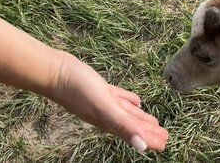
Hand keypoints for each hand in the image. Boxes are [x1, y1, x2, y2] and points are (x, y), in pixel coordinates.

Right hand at [48, 52, 167, 151]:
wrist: (55, 72)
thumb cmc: (79, 90)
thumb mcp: (105, 107)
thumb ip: (123, 126)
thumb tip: (142, 147)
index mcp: (111, 121)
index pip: (135, 133)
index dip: (150, 139)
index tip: (164, 144)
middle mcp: (108, 114)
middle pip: (133, 125)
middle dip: (148, 131)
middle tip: (163, 135)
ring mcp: (104, 102)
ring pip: (127, 113)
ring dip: (140, 119)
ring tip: (152, 122)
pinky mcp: (101, 90)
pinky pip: (119, 99)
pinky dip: (128, 101)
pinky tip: (134, 101)